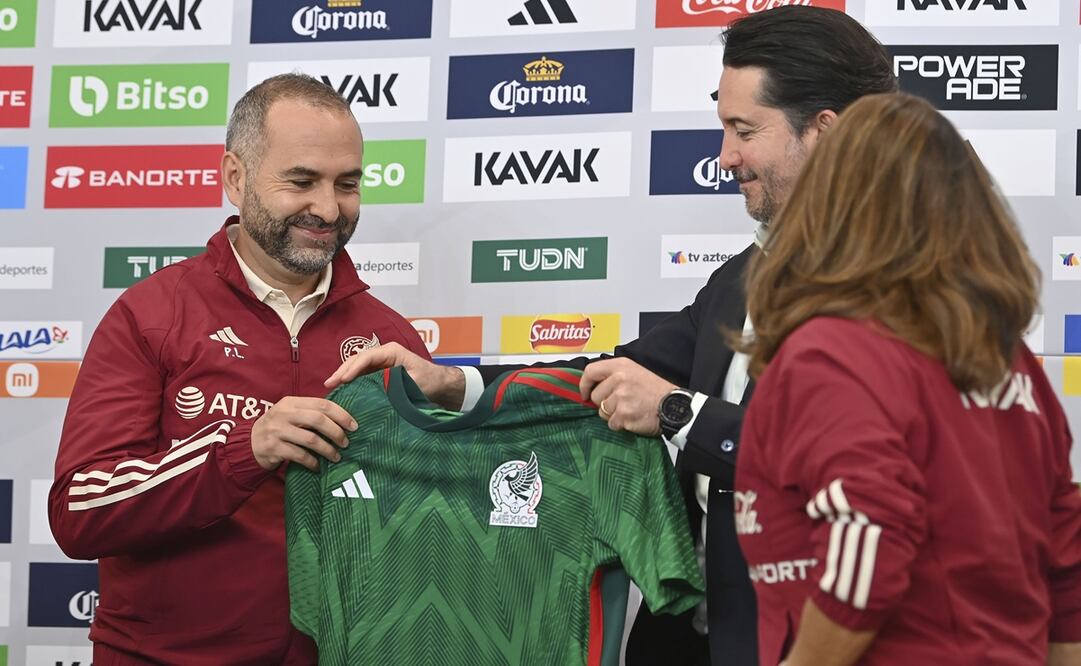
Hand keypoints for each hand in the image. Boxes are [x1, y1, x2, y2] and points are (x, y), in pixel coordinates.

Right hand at [251, 397, 356, 471]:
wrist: (250, 442)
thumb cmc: (279, 427)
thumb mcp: (291, 414)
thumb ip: (311, 412)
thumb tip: (343, 420)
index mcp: (292, 402)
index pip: (322, 404)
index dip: (341, 415)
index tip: (354, 426)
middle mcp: (284, 414)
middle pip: (318, 420)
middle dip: (336, 432)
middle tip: (346, 443)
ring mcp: (277, 431)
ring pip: (311, 440)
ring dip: (327, 450)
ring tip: (336, 457)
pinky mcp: (273, 448)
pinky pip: (299, 455)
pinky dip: (312, 462)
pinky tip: (318, 466)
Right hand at [324, 341, 465, 409]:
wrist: (441, 385)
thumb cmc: (431, 381)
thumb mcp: (414, 382)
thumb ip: (395, 384)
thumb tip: (376, 390)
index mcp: (392, 351)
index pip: (367, 357)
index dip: (353, 368)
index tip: (343, 380)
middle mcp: (384, 354)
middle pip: (358, 360)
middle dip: (343, 371)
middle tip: (329, 384)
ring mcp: (381, 363)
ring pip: (357, 367)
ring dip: (344, 376)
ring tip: (330, 387)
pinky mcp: (380, 372)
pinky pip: (362, 375)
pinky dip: (351, 381)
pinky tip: (342, 390)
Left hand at [579, 358, 674, 436]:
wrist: (673, 406)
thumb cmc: (656, 390)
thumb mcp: (634, 371)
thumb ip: (613, 375)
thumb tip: (592, 386)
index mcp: (621, 366)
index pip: (590, 371)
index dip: (584, 384)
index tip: (584, 393)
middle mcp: (619, 379)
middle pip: (594, 396)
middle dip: (603, 403)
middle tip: (621, 403)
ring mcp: (621, 397)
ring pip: (602, 412)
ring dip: (613, 414)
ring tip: (629, 409)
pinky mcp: (624, 414)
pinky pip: (612, 424)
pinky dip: (620, 424)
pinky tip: (633, 418)